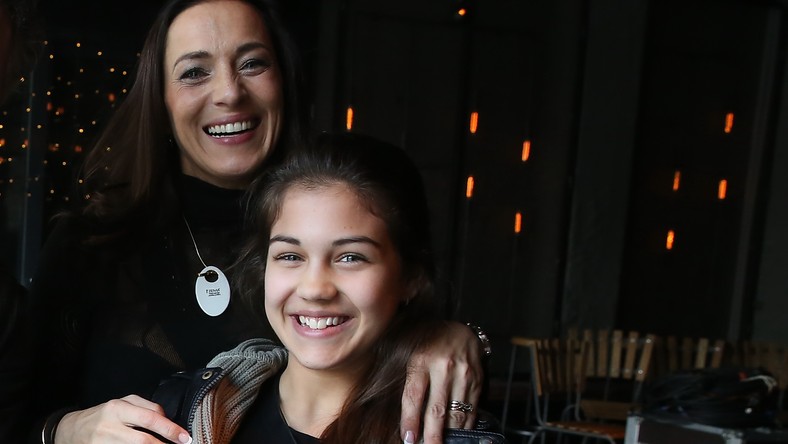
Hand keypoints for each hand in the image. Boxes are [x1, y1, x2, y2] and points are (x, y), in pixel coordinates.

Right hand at [54, 395, 191, 443]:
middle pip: (142, 440)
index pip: (150, 418)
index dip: (170, 429)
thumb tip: (167, 418)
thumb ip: (146, 407)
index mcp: (117, 409)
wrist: (71, 430)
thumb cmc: (104, 415)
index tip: (184, 437)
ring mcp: (102, 443)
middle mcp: (109, 426)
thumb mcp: (123, 403)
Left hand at [400, 321, 482, 443]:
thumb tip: (402, 414)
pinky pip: (472, 410)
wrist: (459, 330)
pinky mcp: (478, 380)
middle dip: (431, 436)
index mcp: (422, 359)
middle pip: (437, 410)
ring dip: (449, 434)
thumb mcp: (413, 355)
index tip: (408, 439)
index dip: (410, 421)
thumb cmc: (430, 345)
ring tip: (441, 443)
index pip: (414, 397)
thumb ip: (409, 381)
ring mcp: (464, 374)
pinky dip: (464, 426)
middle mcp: (444, 367)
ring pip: (456, 413)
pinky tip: (457, 434)